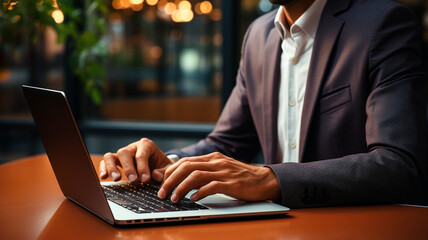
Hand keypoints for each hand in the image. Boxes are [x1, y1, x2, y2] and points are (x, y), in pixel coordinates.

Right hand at [99, 138, 174, 183]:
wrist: (157, 164)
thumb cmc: (161, 165)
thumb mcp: (167, 167)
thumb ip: (164, 171)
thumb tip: (155, 175)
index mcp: (146, 145)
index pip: (141, 154)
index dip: (143, 167)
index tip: (145, 179)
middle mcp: (133, 147)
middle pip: (125, 153)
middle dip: (128, 168)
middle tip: (133, 181)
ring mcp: (123, 154)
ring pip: (111, 156)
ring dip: (112, 167)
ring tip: (117, 179)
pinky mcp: (115, 160)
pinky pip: (105, 162)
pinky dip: (103, 168)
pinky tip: (104, 177)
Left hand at [157, 152, 280, 202]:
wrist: (264, 180)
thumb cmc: (241, 178)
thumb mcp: (221, 170)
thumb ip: (205, 173)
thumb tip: (184, 181)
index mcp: (213, 158)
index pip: (185, 161)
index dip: (170, 172)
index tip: (162, 183)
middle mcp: (216, 162)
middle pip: (186, 167)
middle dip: (170, 180)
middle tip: (162, 193)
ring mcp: (224, 172)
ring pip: (195, 176)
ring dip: (181, 188)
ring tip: (174, 198)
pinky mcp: (232, 183)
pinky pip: (212, 186)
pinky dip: (200, 192)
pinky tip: (194, 199)